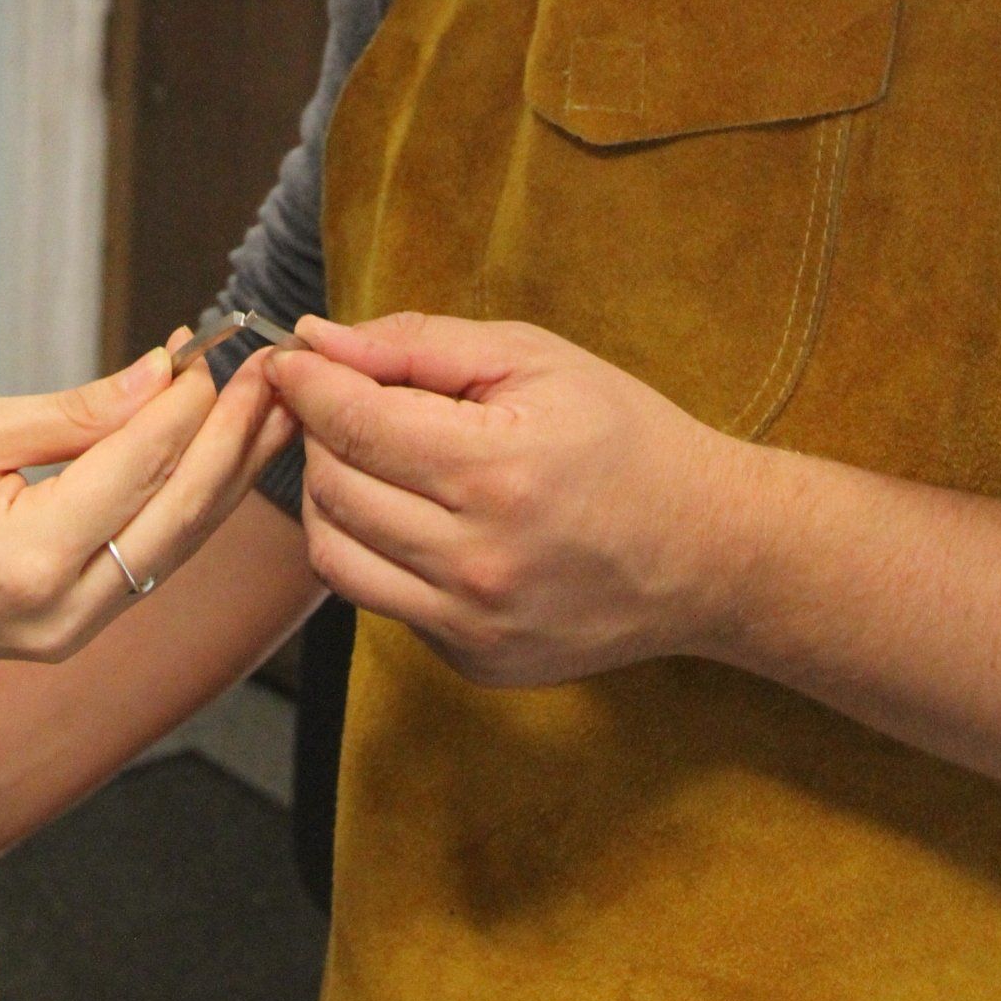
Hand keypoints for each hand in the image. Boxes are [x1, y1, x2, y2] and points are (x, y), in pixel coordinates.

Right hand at [0, 343, 297, 707]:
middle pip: (181, 514)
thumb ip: (70, 414)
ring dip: (229, 474)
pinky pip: (152, 565)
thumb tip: (159, 375)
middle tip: (275, 372)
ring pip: (179, 546)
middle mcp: (62, 610)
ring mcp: (71, 634)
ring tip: (273, 410)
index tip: (217, 346)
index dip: (188, 401)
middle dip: (234, 438)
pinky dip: (189, 506)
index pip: (139, 466)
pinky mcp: (72, 635)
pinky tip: (219, 460)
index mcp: (26, 558)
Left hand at [266, 311, 754, 687]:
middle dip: (321, 432)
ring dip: (332, 494)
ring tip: (372, 457)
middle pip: (331, 487)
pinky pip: (380, 597)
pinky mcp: (473, 661)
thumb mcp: (533, 359)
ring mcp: (472, 625)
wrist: (708, 551)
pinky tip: (420, 514)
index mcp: (495, 471)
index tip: (292, 357)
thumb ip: (416, 345)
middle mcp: (477, 561)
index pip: (351, 424)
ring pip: (335, 553)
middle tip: (346, 400)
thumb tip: (317, 339)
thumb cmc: (623, 435)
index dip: (306, 382)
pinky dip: (376, 548)